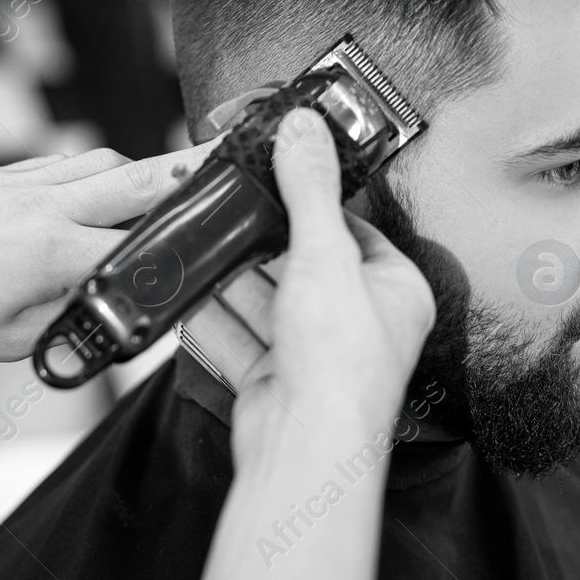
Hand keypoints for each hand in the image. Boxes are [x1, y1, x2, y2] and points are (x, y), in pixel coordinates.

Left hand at [0, 145, 212, 371]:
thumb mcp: (15, 344)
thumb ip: (75, 322)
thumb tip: (116, 313)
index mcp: (52, 252)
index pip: (141, 242)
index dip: (181, 245)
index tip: (214, 242)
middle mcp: (42, 206)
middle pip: (137, 179)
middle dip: (188, 173)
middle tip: (227, 164)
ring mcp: (20, 183)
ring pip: (102, 160)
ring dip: (139, 171)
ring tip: (165, 186)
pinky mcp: (0, 176)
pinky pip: (63, 161)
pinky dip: (93, 170)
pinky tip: (100, 190)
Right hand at [192, 111, 433, 579]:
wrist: (305, 451)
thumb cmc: (340, 363)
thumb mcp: (324, 253)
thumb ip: (309, 189)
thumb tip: (305, 128)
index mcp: (395, 292)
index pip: (354, 230)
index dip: (314, 203)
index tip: (278, 175)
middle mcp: (360, 327)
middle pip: (302, 268)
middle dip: (260, 245)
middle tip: (228, 209)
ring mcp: (316, 360)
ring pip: (266, 306)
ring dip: (230, 281)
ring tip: (198, 246)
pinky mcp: (275, 387)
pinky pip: (239, 343)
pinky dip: (211, 321)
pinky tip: (185, 297)